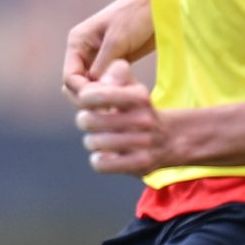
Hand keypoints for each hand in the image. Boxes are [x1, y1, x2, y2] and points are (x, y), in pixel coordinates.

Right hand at [63, 0, 154, 101]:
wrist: (160, 2)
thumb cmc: (138, 14)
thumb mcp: (118, 39)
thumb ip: (103, 65)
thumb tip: (94, 92)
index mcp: (78, 43)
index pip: (70, 79)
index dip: (84, 94)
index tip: (106, 102)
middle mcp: (84, 53)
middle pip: (78, 88)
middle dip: (93, 100)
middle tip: (116, 109)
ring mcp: (99, 59)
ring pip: (94, 90)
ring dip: (106, 99)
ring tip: (126, 104)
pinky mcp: (115, 65)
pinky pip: (109, 86)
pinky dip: (117, 95)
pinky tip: (131, 99)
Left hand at [74, 59, 176, 174]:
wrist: (169, 139)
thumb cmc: (136, 110)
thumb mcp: (129, 88)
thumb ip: (107, 79)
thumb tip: (75, 84)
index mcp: (138, 97)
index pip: (98, 95)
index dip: (84, 98)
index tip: (87, 100)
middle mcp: (143, 119)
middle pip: (88, 120)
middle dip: (84, 120)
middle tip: (90, 121)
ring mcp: (143, 143)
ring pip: (93, 143)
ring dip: (91, 141)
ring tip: (98, 138)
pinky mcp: (140, 164)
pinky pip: (102, 165)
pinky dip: (98, 160)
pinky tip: (105, 155)